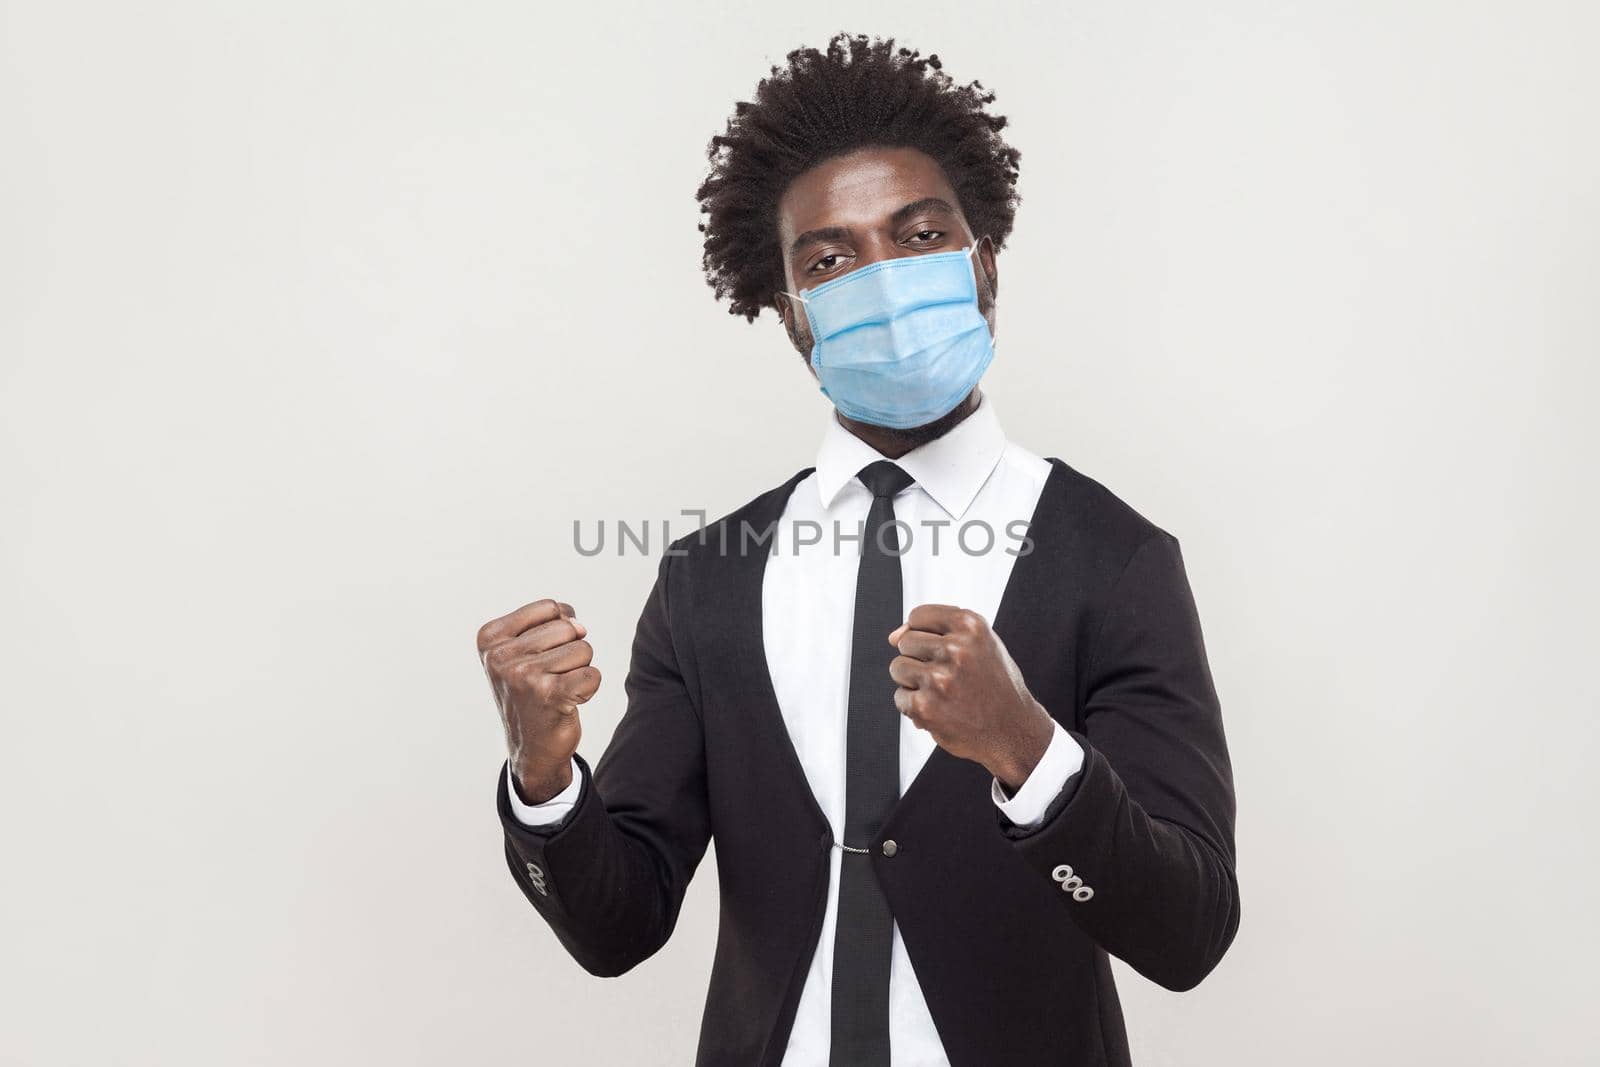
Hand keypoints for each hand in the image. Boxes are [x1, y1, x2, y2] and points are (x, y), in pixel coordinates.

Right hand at [477, 598, 600, 803]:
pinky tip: (567, 702)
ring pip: (583, 649)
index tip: (539, 656)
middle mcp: (501, 656)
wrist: (531, 746)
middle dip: (570, 651)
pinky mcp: (549, 695)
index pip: (550, 608)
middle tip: (550, 677)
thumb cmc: (531, 690)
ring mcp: (523, 675)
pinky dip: (589, 688)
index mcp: (490, 637)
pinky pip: (592, 674)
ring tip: (556, 690)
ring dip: (578, 670)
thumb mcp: (524, 649)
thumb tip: (580, 626)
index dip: (558, 629)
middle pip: (568, 628)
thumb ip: (553, 622)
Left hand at [888, 604, 1055, 791]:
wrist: (1013, 730)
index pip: (918, 616)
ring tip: (943, 693)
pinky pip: (900, 697)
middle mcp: (956, 648)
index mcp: (971, 625)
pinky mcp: (926, 707)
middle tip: (948, 677)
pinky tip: (940, 711)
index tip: (943, 652)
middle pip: (905, 642)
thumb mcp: (977, 643)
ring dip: (913, 683)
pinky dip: (914, 707)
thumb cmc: (991, 682)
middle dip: (919, 659)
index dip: (924, 635)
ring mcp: (940, 678)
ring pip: (898, 668)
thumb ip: (936, 630)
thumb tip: (892, 637)